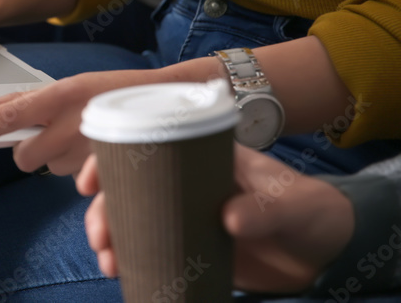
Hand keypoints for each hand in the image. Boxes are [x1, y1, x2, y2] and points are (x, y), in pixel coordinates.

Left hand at [0, 68, 165, 173]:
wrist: (168, 100)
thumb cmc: (110, 91)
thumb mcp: (63, 86)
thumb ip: (19, 99)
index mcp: (58, 95)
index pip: (7, 115)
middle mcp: (72, 122)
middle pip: (24, 157)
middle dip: (32, 150)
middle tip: (53, 136)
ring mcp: (91, 149)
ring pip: (50, 169)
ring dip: (58, 159)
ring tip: (81, 139)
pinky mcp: (107, 170)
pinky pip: (77, 182)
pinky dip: (80, 172)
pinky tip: (94, 155)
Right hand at [77, 145, 354, 292]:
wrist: (327, 249)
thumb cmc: (307, 208)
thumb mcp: (289, 202)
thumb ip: (262, 207)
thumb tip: (228, 219)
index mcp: (199, 154)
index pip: (144, 144)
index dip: (109, 158)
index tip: (90, 182)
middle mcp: (183, 180)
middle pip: (128, 186)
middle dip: (103, 209)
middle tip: (99, 235)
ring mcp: (183, 214)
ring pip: (133, 218)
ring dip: (111, 236)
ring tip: (107, 261)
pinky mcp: (189, 246)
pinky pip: (150, 248)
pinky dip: (130, 258)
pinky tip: (119, 272)